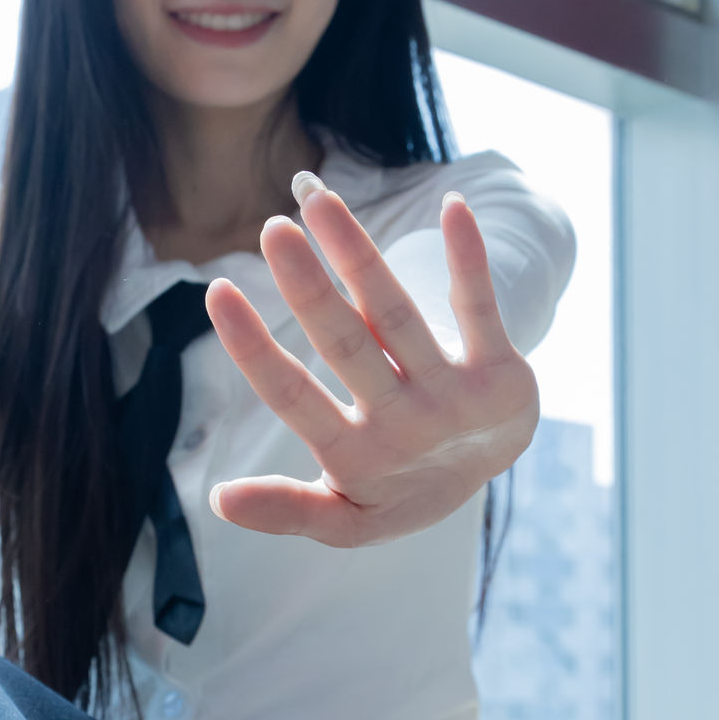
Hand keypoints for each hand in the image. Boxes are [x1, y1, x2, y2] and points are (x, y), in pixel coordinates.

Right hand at [204, 177, 538, 546]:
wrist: (484, 481)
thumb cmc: (391, 487)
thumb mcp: (341, 518)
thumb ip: (285, 509)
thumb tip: (218, 500)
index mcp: (354, 456)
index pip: (294, 398)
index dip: (255, 349)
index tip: (218, 293)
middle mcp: (402, 425)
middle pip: (347, 347)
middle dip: (309, 289)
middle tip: (273, 229)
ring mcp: (452, 397)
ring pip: (398, 318)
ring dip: (360, 257)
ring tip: (319, 201)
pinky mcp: (500, 374)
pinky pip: (480, 309)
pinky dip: (468, 259)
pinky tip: (451, 208)